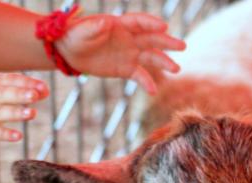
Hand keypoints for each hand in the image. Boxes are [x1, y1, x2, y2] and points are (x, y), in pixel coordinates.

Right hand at [0, 73, 47, 141]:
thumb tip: (45, 90)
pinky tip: (18, 136)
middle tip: (35, 96)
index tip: (43, 88)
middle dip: (20, 94)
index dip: (27, 84)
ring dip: (15, 113)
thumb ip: (21, 87)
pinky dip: (4, 133)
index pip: (11, 80)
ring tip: (31, 114)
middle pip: (4, 94)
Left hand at [56, 12, 185, 93]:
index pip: (140, 22)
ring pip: (151, 57)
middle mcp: (130, 38)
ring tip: (176, 69)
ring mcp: (130, 54)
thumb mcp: (82, 30)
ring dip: (164, 62)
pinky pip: (140, 76)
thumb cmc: (75, 35)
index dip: (152, 24)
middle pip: (152, 39)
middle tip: (182, 46)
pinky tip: (153, 91)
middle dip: (167, 43)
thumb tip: (106, 23)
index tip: (164, 27)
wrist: (69, 52)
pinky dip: (147, 82)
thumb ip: (95, 27)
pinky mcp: (126, 69)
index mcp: (120, 24)